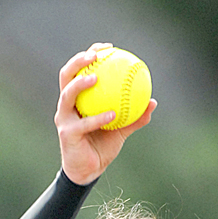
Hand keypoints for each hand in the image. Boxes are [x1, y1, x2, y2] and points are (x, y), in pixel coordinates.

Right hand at [55, 44, 156, 185]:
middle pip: (66, 76)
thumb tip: (153, 102)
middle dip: (78, 61)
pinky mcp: (67, 134)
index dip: (90, 55)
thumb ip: (135, 117)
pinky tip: (113, 113)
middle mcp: (67, 105)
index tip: (108, 48)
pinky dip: (98, 118)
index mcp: (77, 100)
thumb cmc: (102, 147)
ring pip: (67, 95)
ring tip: (96, 78)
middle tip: (96, 55)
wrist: (89, 171)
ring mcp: (64, 119)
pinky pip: (84, 123)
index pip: (79, 71)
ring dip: (80, 83)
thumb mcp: (121, 130)